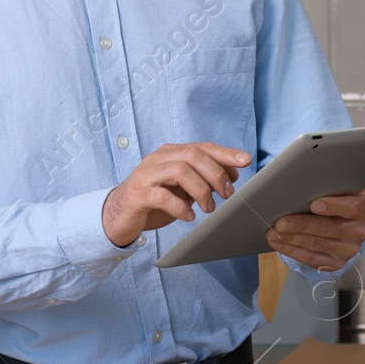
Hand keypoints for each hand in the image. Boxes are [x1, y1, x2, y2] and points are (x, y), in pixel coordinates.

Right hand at [102, 142, 246, 247]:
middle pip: (192, 156)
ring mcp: (145, 175)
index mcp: (170, 153)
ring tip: (209, 208)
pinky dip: (181, 207)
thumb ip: (203, 178)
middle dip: (215, 174)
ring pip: (179, 171)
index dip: (225, 153)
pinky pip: (161, 196)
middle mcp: (157, 159)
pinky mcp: (136, 195)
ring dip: (201, 190)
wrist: (118, 215)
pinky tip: (190, 216)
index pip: (201, 147)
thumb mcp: (183, 187)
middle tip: (227, 194)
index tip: (245, 161)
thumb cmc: (156, 200)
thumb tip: (233, 175)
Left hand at [267, 176, 364, 272]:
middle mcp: (359, 231)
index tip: (314, 204)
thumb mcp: (345, 187)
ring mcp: (348, 250)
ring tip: (273, 233)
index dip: (332, 206)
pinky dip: (292, 251)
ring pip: (316, 244)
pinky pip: (311, 259)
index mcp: (364, 208)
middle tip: (280, 222)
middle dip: (301, 224)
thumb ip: (350, 177)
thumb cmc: (338, 199)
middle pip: (328, 228)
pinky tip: (279, 244)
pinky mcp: (336, 263)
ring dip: (292, 239)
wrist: (343, 225)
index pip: (351, 207)